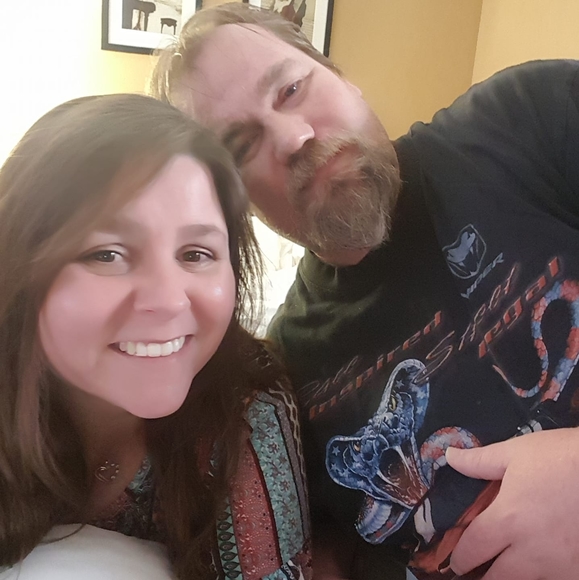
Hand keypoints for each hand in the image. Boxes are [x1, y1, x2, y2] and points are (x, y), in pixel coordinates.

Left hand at [445, 428, 578, 579]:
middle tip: (477, 569)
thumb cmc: (562, 457)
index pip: (472, 548)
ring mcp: (559, 565)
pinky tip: (542, 563)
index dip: (459, 557)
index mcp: (508, 519)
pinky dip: (546, 575)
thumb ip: (478, 461)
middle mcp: (531, 549)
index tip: (455, 561)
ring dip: (514, 576)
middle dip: (483, 575)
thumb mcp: (515, 452)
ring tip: (508, 566)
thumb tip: (450, 456)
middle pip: (497, 578)